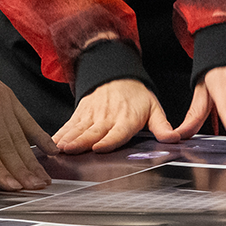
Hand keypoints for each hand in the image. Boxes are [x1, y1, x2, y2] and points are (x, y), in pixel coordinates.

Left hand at [0, 26, 52, 189]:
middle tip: (33, 191)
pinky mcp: (7, 95)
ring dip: (32, 160)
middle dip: (21, 170)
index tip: (10, 187)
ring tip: (42, 181)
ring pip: (19, 135)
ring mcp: (0, 97)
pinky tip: (51, 150)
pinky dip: (40, 135)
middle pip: (6, 143)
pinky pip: (26, 119)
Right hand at [55, 78, 175, 153]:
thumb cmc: (136, 96)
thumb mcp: (154, 109)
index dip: (108, 141)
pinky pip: (69, 125)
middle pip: (93, 132)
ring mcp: (92, 115)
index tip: (99, 147)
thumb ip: (162, 127)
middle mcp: (107, 118)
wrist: (117, 75)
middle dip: (80, 142)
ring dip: (67, 139)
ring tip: (58, 148)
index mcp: (126, 119)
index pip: (117, 133)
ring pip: (78, 129)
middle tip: (69, 150)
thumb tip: (173, 138)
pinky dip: (60, 134)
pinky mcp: (80, 113)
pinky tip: (52, 142)